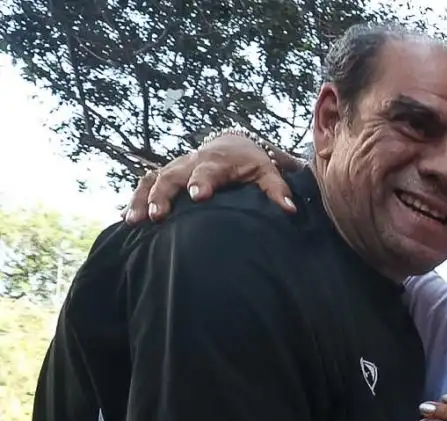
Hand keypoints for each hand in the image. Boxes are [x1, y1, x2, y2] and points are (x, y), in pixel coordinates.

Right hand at [125, 132, 297, 222]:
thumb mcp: (268, 171)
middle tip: (158, 216)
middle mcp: (192, 162)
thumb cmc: (253, 162)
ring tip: (134, 222)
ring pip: (153, 179)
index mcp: (218, 161)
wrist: (233, 144)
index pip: (208, 170)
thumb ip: (277, 189)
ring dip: (143, 199)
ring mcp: (176, 168)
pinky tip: (128, 221)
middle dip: (164, 195)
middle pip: (172, 175)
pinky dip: (136, 199)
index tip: (198, 196)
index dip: (202, 181)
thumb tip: (291, 209)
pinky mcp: (165, 174)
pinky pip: (145, 184)